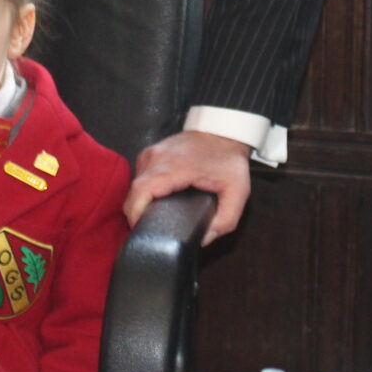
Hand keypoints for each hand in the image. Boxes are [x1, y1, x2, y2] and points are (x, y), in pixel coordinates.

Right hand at [124, 130, 252, 245]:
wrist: (224, 132)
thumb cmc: (228, 160)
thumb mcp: (238, 191)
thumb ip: (226, 219)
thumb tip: (204, 239)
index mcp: (176, 167)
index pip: (142, 190)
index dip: (137, 213)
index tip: (142, 229)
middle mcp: (159, 157)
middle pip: (133, 192)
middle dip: (136, 214)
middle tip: (149, 231)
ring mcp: (153, 153)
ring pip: (134, 185)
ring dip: (138, 203)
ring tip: (151, 217)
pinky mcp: (151, 152)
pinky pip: (139, 176)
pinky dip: (142, 192)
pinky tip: (154, 200)